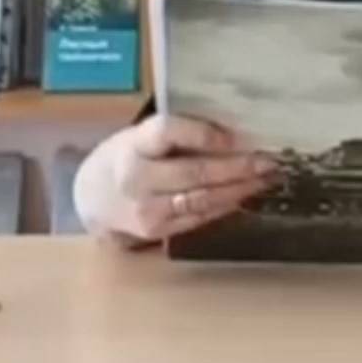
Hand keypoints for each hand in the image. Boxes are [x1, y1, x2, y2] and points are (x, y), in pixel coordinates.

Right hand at [72, 114, 280, 244]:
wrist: (92, 198)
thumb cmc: (127, 156)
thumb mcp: (141, 135)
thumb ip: (178, 133)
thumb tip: (234, 132)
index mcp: (133, 144)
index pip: (167, 132)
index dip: (203, 134)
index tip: (238, 136)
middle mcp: (137, 177)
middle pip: (194, 171)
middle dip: (237, 167)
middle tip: (268, 162)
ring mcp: (146, 208)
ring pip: (201, 199)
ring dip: (239, 190)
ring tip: (265, 179)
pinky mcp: (156, 231)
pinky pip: (199, 217)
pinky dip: (225, 206)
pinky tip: (245, 196)